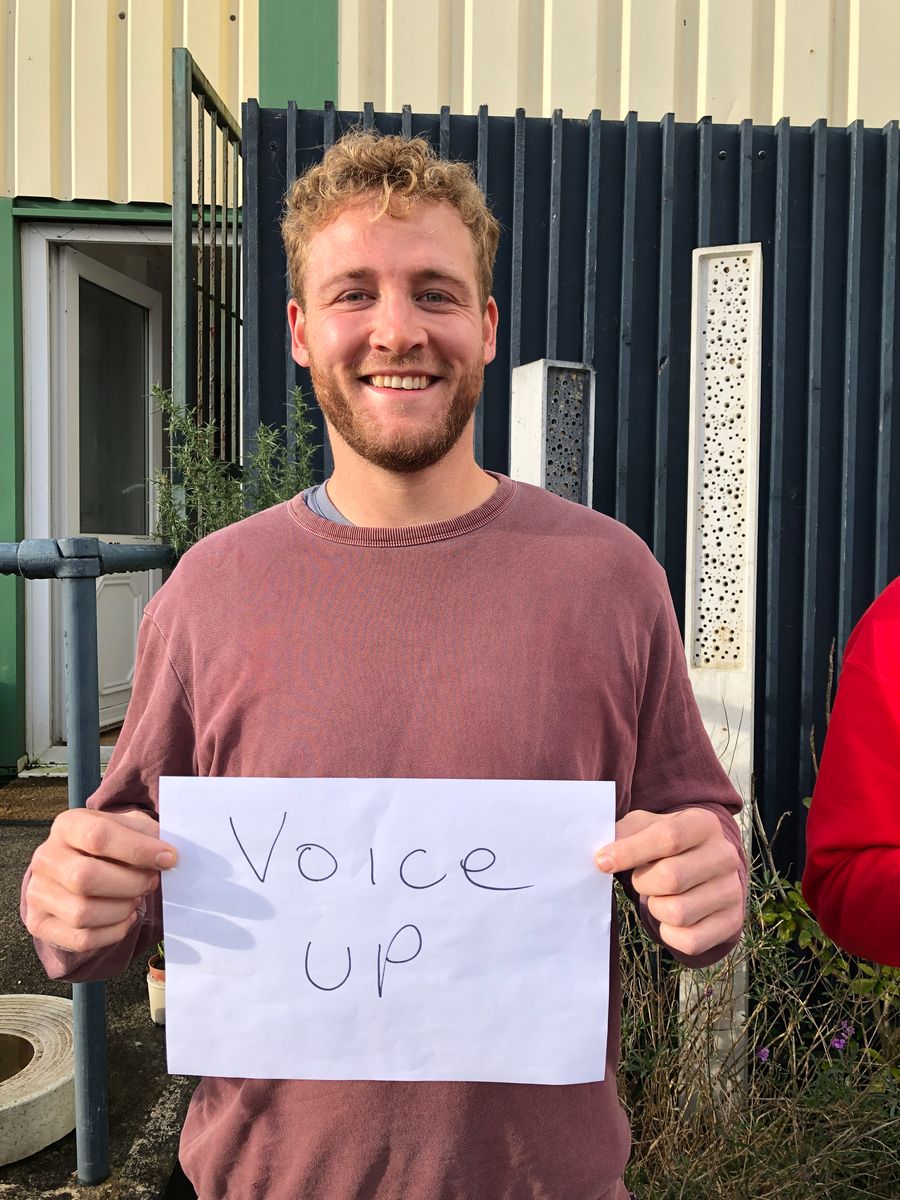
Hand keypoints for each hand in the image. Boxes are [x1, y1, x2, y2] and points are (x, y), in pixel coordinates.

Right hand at [24, 808, 176, 953]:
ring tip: (135, 898)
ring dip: (122, 909)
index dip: (138, 850)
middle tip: (150, 882)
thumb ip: (147, 835)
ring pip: (82, 913)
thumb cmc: (111, 846)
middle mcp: (45, 858)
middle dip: (130, 884)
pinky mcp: (40, 924)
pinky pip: (82, 939)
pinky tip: (125, 916)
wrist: (78, 866)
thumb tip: (166, 857)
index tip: (168, 858)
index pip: (98, 836)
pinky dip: (113, 932)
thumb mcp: (129, 827)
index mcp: (67, 826)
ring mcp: (38, 893)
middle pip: (85, 878)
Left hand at [595, 808, 743, 956]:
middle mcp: (725, 855)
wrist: (705, 868)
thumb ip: (624, 834)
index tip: (601, 862)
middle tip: (640, 879)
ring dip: (655, 908)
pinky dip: (669, 933)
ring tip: (659, 896)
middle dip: (642, 882)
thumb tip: (603, 858)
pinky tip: (669, 918)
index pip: (668, 837)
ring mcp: (732, 891)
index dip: (629, 851)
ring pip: (678, 913)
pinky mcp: (731, 922)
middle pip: (671, 878)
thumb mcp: (646, 827)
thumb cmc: (666, 845)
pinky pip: (690, 941)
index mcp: (703, 823)